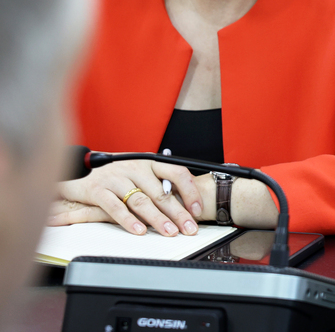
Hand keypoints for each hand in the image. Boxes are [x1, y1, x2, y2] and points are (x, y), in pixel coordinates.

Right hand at [50, 159, 201, 236]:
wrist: (77, 168)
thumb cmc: (114, 174)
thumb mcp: (138, 173)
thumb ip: (156, 185)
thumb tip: (183, 204)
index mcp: (149, 162)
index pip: (177, 172)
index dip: (190, 191)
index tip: (197, 210)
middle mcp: (135, 167)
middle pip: (162, 192)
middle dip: (178, 213)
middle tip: (189, 228)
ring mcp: (116, 178)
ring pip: (141, 200)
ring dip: (158, 219)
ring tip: (169, 232)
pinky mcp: (98, 190)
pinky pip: (116, 207)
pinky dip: (129, 220)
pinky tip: (139, 230)